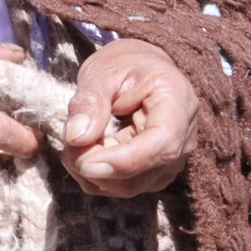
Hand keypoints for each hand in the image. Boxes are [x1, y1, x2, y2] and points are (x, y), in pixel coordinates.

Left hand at [60, 39, 197, 197]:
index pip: (161, 145)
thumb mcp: (102, 72)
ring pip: (133, 186)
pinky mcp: (155, 171)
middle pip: (144, 173)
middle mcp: (184, 139)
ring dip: (95, 174)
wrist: (142, 68)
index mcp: (177, 103)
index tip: (84, 162)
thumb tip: (75, 137)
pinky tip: (84, 153)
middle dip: (98, 167)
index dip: (123, 161)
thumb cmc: (124, 65)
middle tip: (66, 148)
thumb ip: (90, 102)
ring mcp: (172, 160)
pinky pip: (126, 186)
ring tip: (73, 144)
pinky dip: (98, 177)